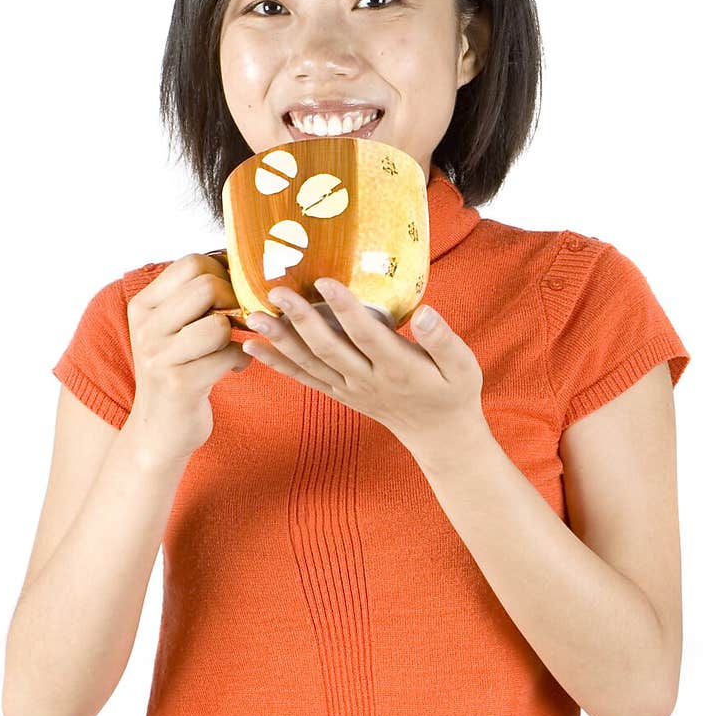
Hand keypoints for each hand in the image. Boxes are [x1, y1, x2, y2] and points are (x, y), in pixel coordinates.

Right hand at [125, 251, 250, 468]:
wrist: (158, 431)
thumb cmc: (178, 370)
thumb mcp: (172, 328)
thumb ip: (193, 296)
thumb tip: (237, 257)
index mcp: (143, 305)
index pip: (191, 263)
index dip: (224, 273)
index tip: (233, 293)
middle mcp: (146, 327)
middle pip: (208, 286)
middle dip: (234, 301)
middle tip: (238, 320)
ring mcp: (160, 356)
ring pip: (220, 323)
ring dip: (238, 335)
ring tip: (232, 346)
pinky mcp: (180, 384)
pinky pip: (229, 355)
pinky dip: (240, 360)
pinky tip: (233, 367)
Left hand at [242, 278, 486, 455]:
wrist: (438, 435)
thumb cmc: (453, 392)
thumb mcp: (463, 366)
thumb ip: (443, 340)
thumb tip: (425, 313)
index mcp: (398, 367)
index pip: (367, 335)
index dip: (345, 308)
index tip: (324, 280)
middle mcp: (368, 379)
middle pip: (328, 348)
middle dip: (300, 319)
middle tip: (276, 291)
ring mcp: (349, 389)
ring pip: (309, 364)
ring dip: (279, 341)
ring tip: (253, 316)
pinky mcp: (339, 394)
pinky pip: (304, 378)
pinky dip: (277, 364)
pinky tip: (252, 347)